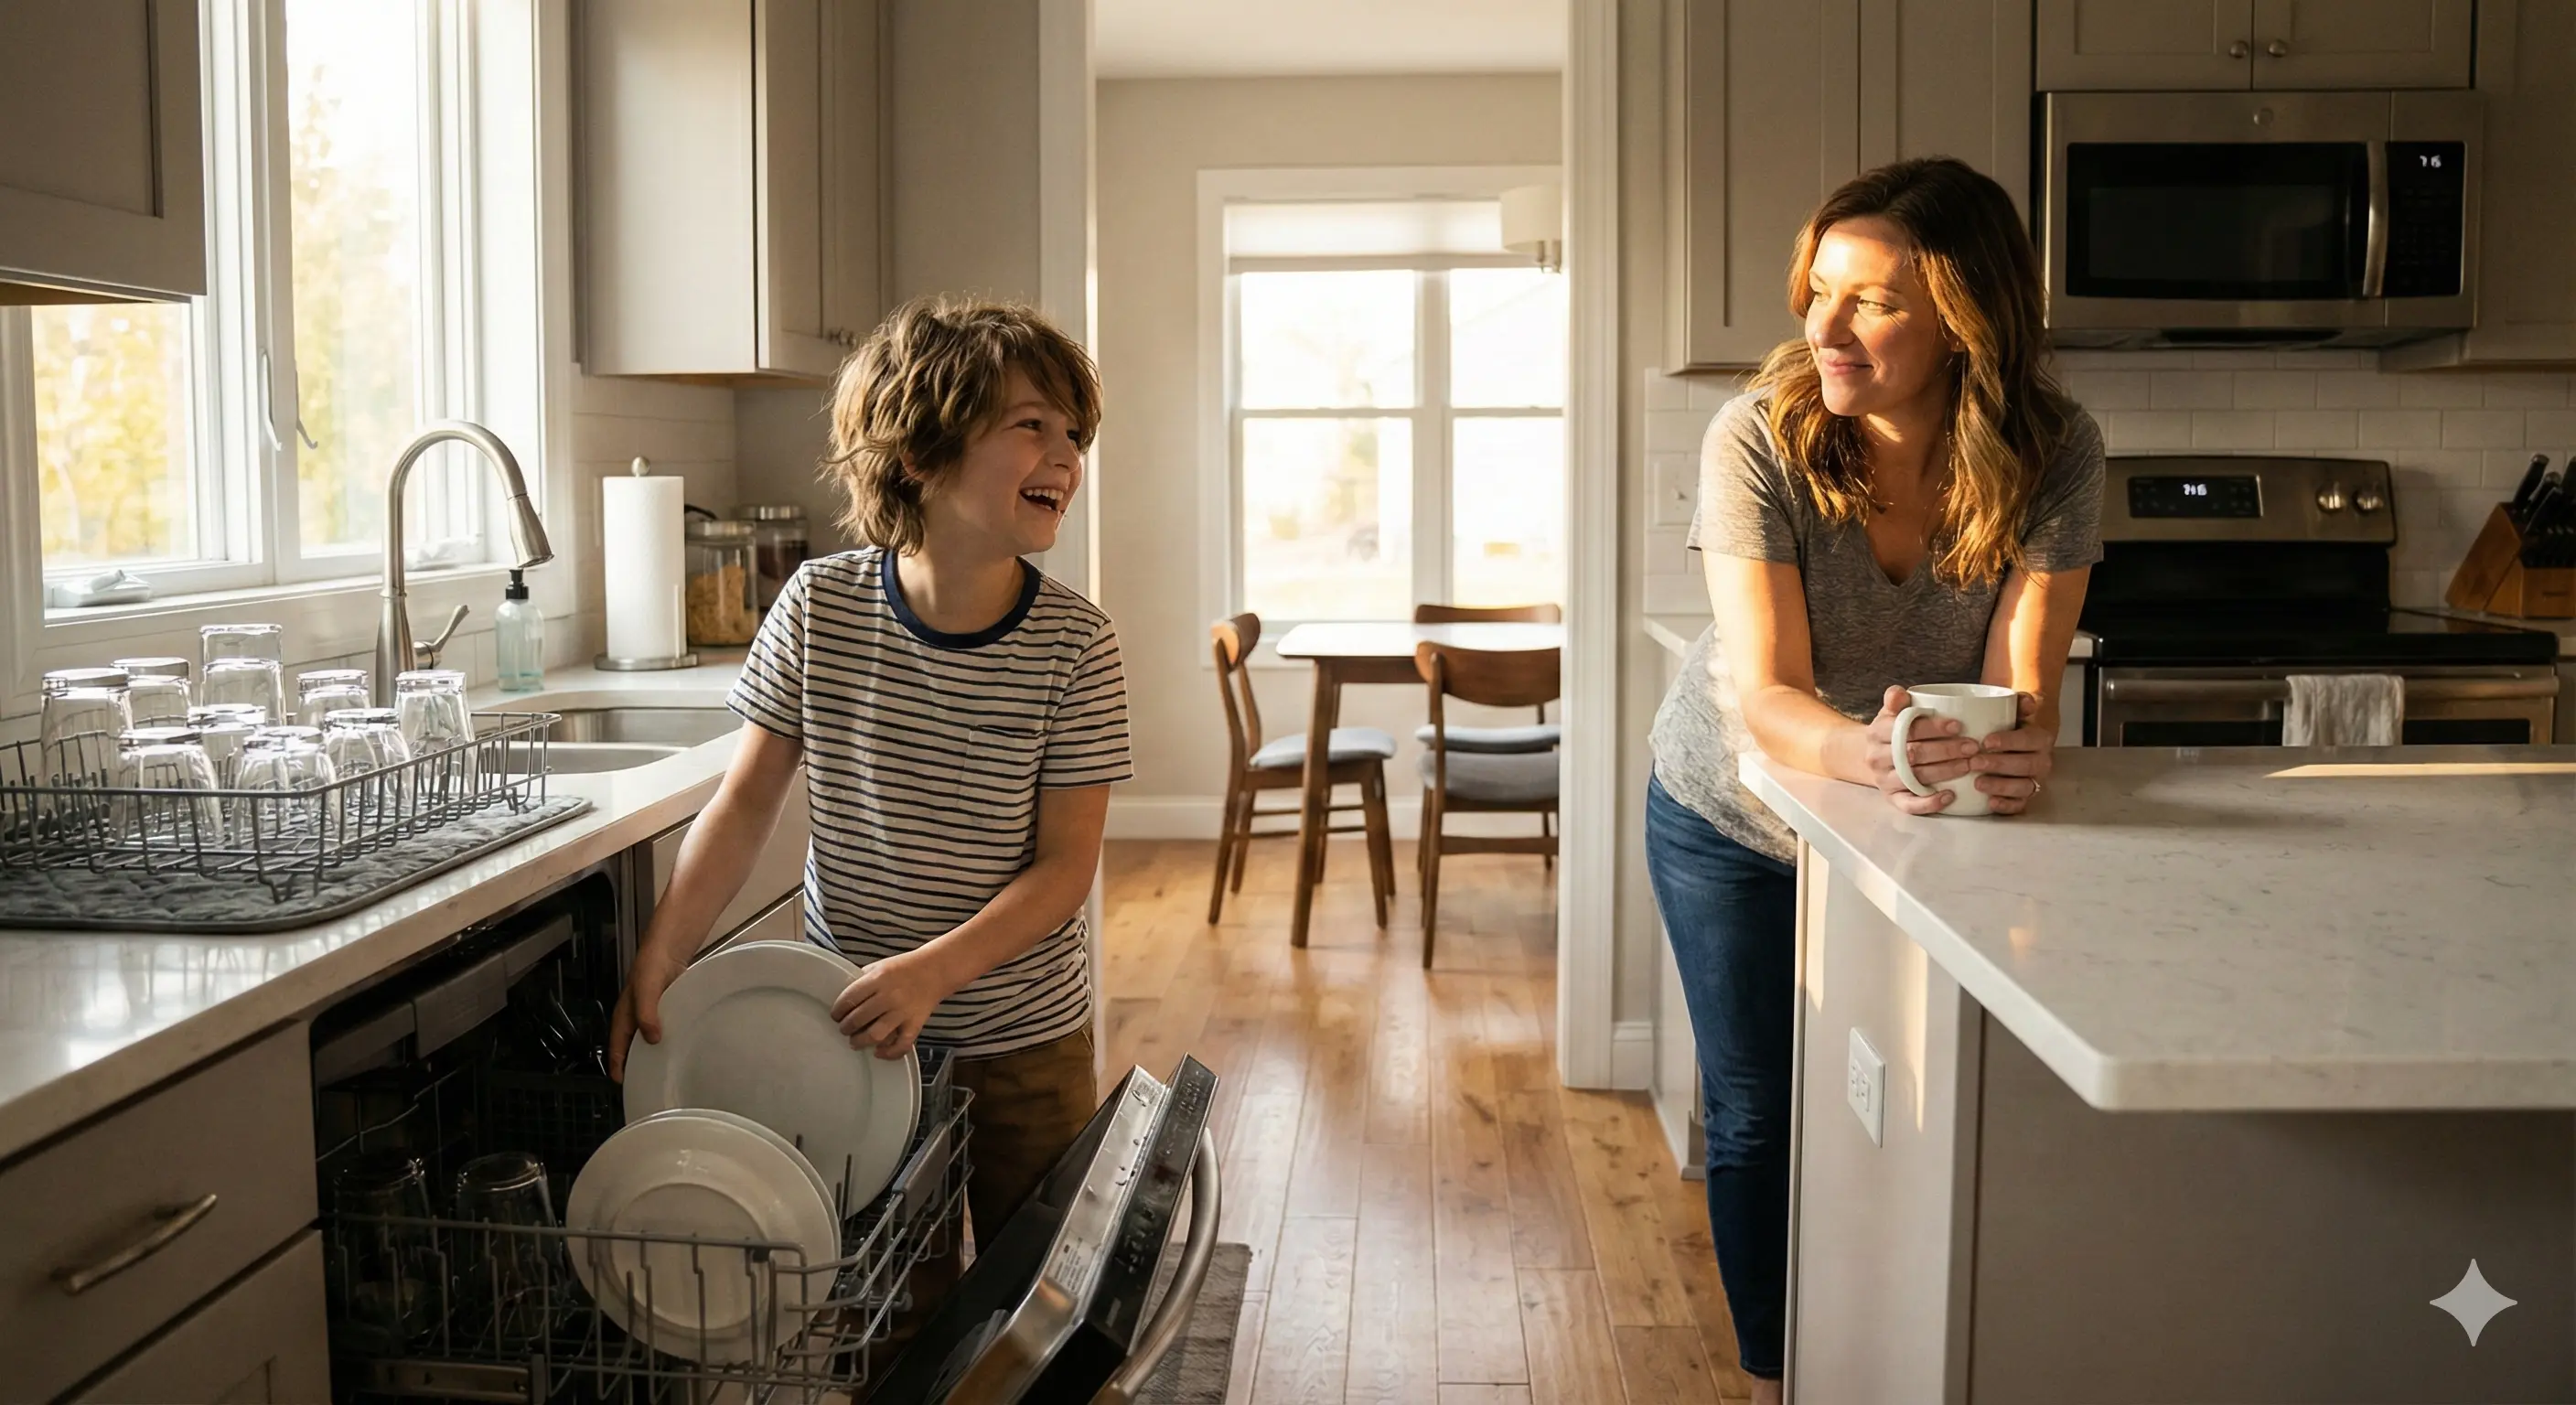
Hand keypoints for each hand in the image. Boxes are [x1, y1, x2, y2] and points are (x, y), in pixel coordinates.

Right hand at [608, 945, 687, 1083]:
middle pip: (630, 1046)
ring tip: (661, 1071)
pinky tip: (677, 1048)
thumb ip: (647, 1014)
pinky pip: (662, 1029)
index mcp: (624, 1016)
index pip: (616, 1046)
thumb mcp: (646, 991)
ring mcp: (650, 1014)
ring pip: (647, 1039)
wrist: (668, 948)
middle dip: (634, 1064)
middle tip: (644, 1082)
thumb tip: (652, 1040)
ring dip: (651, 1053)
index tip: (621, 1082)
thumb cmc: (651, 967)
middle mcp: (635, 1018)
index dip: (617, 1065)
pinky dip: (666, 1040)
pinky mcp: (665, 1009)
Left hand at [830, 951, 950, 1059]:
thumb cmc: (904, 968)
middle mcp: (889, 996)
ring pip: (876, 1034)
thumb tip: (845, 1001)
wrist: (935, 970)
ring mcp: (903, 1012)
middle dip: (846, 1027)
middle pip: (859, 1018)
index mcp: (878, 978)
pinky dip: (889, 1053)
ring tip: (855, 1042)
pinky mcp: (915, 1024)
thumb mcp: (879, 966)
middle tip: (844, 1029)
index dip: (837, 1011)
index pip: (849, 998)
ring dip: (860, 1041)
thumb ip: (862, 981)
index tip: (835, 1016)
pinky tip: (878, 1053)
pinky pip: (901, 1044)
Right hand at [1859, 685, 1981, 815]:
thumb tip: (1899, 692)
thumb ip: (1896, 700)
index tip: (1958, 726)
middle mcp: (1876, 758)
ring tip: (1969, 765)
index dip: (1933, 728)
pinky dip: (1930, 803)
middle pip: (1912, 754)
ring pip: (1915, 778)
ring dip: (1945, 772)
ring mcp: (1884, 780)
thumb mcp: (1891, 713)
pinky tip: (1950, 796)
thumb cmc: (1894, 731)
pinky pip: (1909, 805)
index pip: (1905, 729)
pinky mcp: (1892, 799)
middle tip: (1973, 747)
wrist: (1876, 757)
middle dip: (1946, 750)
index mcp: (1876, 732)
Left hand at [1963, 692, 2054, 815]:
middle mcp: (2042, 761)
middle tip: (1974, 762)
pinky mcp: (2025, 796)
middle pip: (2026, 765)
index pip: (2029, 740)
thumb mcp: (2014, 710)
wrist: (2016, 741)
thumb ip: (2020, 702)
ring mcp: (2035, 780)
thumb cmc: (2010, 726)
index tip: (1986, 741)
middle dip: (1999, 765)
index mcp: (2041, 738)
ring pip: (2024, 787)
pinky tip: (1990, 803)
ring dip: (2001, 786)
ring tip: (1978, 783)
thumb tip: (2028, 703)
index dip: (2009, 741)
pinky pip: (2020, 805)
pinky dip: (2007, 806)